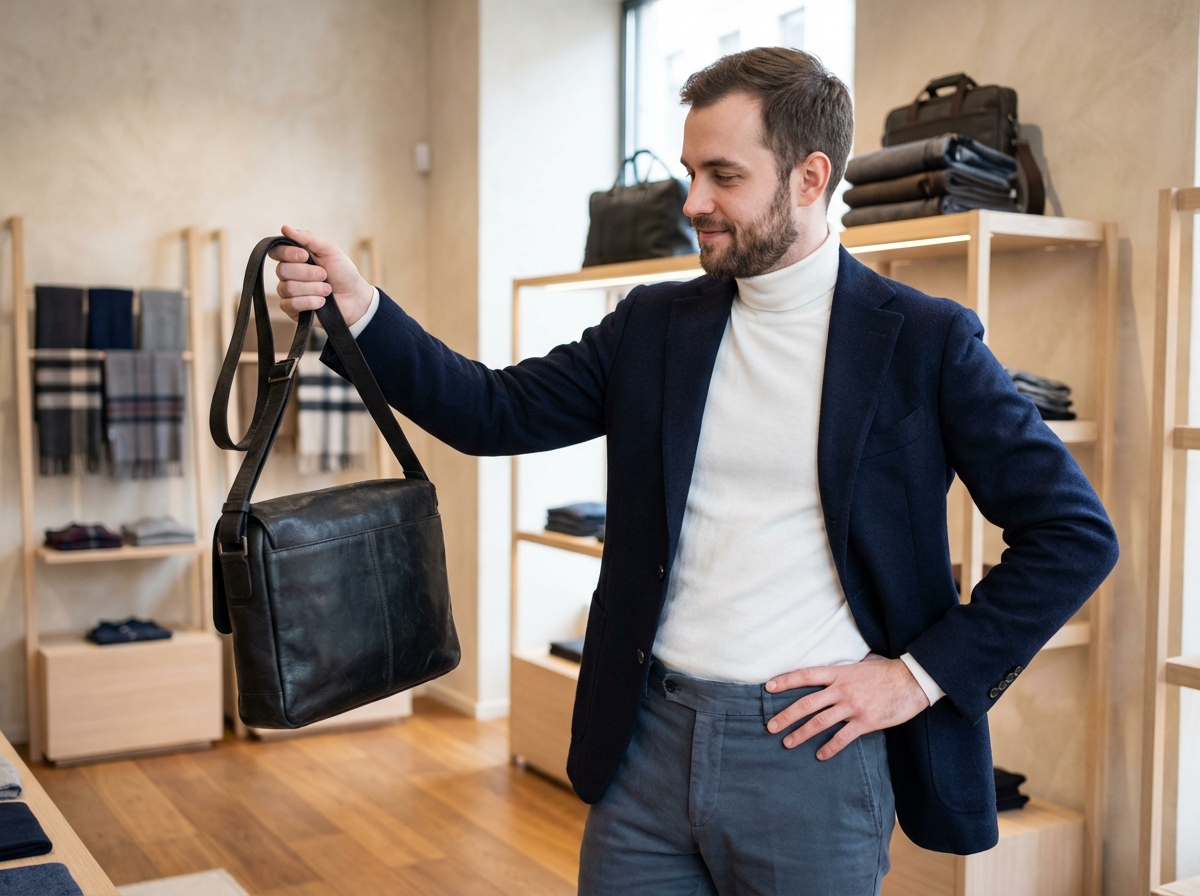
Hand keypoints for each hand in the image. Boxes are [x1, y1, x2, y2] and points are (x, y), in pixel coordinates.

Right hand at [268, 225, 373, 325]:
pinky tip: (322, 302)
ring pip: (288, 288)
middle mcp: (288, 274)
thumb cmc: (342, 272)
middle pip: (282, 270)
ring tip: (328, 290)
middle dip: (308, 273)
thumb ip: (308, 238)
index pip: (276, 252)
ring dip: (313, 288)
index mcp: (294, 257)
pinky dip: (310, 302)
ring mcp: (288, 292)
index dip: (288, 254)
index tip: (305, 256)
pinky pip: (291, 304)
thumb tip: (285, 227)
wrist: (355, 298)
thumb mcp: (329, 250)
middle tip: (325, 275)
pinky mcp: (292, 310)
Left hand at [765, 654, 929, 759]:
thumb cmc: (886, 672)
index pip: (805, 676)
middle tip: (771, 727)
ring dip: (801, 734)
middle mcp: (842, 689)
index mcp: (839, 673)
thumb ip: (843, 672)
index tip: (768, 688)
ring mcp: (853, 706)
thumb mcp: (860, 665)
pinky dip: (829, 748)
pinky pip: (843, 738)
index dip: (785, 681)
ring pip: (820, 722)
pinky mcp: (865, 722)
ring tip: (788, 743)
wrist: (912, 680)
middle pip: (807, 704)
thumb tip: (832, 674)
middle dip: (786, 716)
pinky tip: (820, 755)